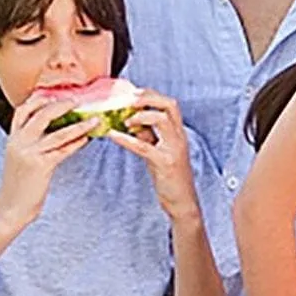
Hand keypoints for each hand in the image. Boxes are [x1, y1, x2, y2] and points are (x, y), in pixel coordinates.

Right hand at [0, 92, 96, 230]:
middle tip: (79, 101)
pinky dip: (77, 142)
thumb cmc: (20, 183)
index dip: (40, 98)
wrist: (11, 208)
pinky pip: (63, 150)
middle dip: (62, 105)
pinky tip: (87, 139)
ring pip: (58, 133)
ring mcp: (29, 153)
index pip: (23, 109)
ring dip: (80, 125)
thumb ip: (31, 141)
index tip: (57, 93)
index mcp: (13, 138)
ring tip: (94, 120)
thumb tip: (55, 129)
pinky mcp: (40, 166)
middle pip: (41, 113)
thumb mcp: (20, 157)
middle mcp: (19, 142)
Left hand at [108, 92, 196, 219]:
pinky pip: (144, 146)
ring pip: (161, 119)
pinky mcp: (165, 162)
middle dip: (148, 97)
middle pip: (169, 104)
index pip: (169, 104)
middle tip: (129, 98)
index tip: (133, 94)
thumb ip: (148, 135)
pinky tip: (113, 135)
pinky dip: (126, 139)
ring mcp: (174, 148)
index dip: (151, 95)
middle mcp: (179, 137)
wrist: (182, 201)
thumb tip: (131, 121)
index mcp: (178, 132)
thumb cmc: (170, 177)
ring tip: (125, 120)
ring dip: (140, 115)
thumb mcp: (159, 151)